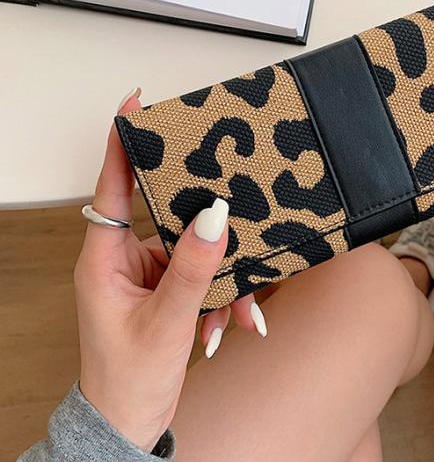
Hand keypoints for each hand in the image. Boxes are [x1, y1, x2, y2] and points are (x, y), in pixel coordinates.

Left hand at [74, 89, 266, 451]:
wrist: (130, 423)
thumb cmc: (127, 380)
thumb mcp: (165, 323)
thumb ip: (193, 269)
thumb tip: (215, 219)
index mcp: (103, 259)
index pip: (111, 187)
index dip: (122, 144)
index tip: (134, 106)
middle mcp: (125, 258)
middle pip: (164, 211)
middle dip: (201, 220)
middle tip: (226, 195)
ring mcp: (149, 271)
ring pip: (194, 247)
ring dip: (220, 276)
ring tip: (233, 310)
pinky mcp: (169, 285)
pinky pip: (203, 273)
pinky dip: (222, 296)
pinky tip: (233, 323)